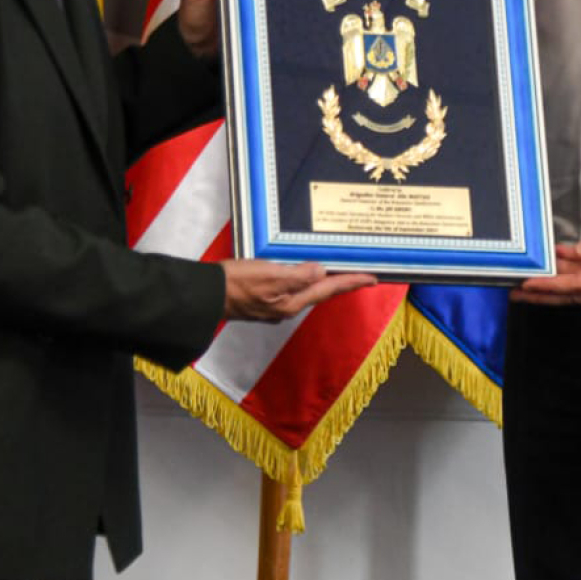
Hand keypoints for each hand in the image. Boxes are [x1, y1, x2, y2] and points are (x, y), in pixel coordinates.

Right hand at [220, 259, 377, 321]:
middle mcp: (286, 308)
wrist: (208, 296)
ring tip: (337, 271)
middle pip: (321, 293)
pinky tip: (302, 272)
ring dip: (323, 282)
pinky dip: (303, 280)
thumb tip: (321, 272)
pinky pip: (291, 289)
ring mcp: (274, 306)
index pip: (328, 289)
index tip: (373, 278)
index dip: (351, 282)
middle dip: (341, 283)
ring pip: (306, 292)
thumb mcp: (270, 274)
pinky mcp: (263, 301)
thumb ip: (298, 275)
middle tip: (360, 273)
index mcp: (291, 302)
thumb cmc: (237, 283)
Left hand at [511, 209, 580, 305]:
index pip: (579, 285)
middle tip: (516, 293)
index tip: (526, 286)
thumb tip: (574, 254)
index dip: (549, 286)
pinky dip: (578, 281)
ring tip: (531, 287)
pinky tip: (564, 273)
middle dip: (545, 295)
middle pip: (577, 295)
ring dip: (558, 290)